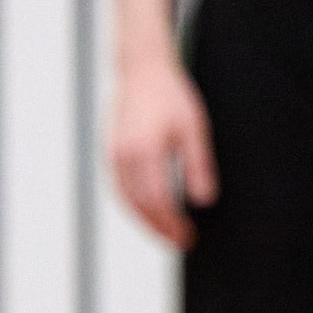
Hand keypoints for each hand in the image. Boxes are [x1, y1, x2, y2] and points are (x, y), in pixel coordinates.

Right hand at [107, 55, 216, 251]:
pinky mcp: (110, 154)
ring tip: (164, 232)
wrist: (141, 71)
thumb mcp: (193, 129)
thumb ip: (198, 166)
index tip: (187, 236)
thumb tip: (203, 200)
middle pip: (139, 207)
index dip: (171, 224)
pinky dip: (133, 206)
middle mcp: (123, 157)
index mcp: (145, 151)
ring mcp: (113, 157)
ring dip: (144, 222)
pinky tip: (147, 212)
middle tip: (178, 242)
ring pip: (125, 201)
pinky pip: (119, 189)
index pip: (157, 201)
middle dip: (158, 229)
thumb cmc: (169, 94)